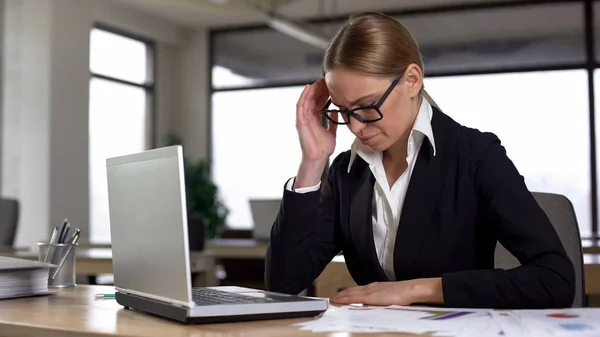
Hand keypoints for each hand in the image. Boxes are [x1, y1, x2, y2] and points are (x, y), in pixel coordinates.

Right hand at [296, 78, 336, 163]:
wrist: (319, 157)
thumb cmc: (323, 147)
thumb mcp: (331, 131)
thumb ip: (332, 121)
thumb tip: (336, 111)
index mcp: (315, 119)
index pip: (319, 102)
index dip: (324, 93)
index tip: (331, 85)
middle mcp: (308, 117)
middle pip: (313, 99)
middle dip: (319, 89)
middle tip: (326, 79)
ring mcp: (303, 119)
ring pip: (307, 100)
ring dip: (312, 90)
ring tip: (318, 81)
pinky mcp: (300, 121)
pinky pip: (301, 106)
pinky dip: (304, 96)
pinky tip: (308, 88)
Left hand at [329, 278, 443, 305]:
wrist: (411, 289)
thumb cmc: (406, 294)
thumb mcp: (392, 297)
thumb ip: (384, 299)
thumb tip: (382, 304)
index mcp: (377, 287)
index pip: (359, 290)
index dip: (349, 292)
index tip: (342, 295)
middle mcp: (371, 287)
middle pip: (352, 290)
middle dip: (342, 294)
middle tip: (332, 297)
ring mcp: (370, 291)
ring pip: (350, 293)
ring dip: (341, 296)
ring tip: (332, 299)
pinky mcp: (370, 296)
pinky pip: (353, 297)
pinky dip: (344, 299)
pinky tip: (338, 301)